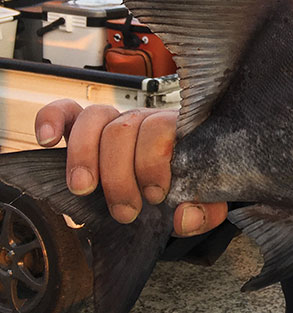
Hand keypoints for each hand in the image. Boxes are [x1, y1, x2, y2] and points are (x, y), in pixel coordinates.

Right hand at [34, 99, 227, 235]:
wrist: (178, 181)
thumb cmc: (189, 185)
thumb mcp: (207, 200)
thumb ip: (207, 211)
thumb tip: (183, 218)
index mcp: (177, 129)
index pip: (160, 128)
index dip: (152, 162)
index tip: (154, 196)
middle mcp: (145, 119)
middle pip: (123, 128)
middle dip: (118, 175)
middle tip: (125, 211)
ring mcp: (115, 121)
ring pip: (94, 118)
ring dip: (83, 155)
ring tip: (83, 188)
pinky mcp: (87, 128)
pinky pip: (66, 111)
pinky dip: (52, 119)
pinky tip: (48, 139)